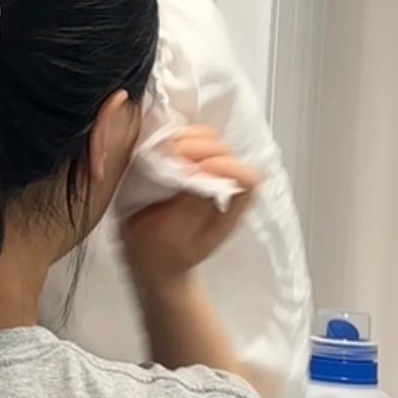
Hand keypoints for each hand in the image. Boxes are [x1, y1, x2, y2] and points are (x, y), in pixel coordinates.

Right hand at [120, 128, 259, 290]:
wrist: (150, 260)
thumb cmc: (161, 255)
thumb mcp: (173, 238)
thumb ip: (192, 206)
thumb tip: (201, 171)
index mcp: (230, 209)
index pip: (247, 178)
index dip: (225, 166)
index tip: (196, 168)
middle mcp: (224, 187)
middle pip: (227, 151)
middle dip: (199, 147)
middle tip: (171, 155)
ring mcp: (208, 173)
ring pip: (210, 139)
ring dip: (186, 138)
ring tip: (163, 151)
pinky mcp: (189, 163)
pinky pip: (188, 138)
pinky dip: (174, 136)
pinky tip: (158, 149)